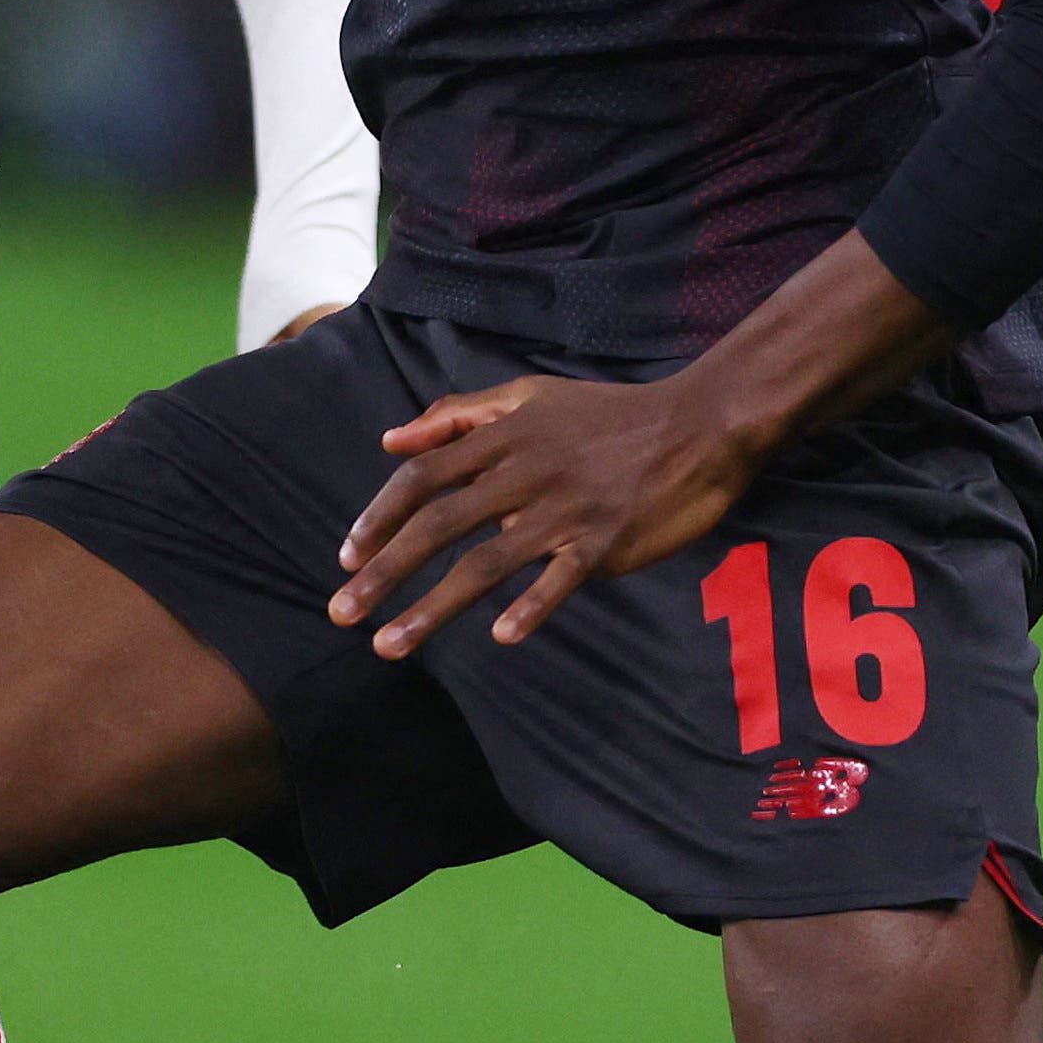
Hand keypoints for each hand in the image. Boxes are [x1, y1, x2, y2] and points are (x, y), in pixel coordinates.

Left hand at [326, 367, 760, 658]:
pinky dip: (531, 607)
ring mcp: (565, 510)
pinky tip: (500, 636)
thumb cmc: (609, 415)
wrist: (699, 424)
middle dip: (384, 571)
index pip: (423, 476)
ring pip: (485, 562)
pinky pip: (559, 580)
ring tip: (391, 645)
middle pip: (438, 524)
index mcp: (504, 436)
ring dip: (432, 608)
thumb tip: (390, 440)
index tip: (345, 557)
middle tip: (342, 612)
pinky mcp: (605, 541)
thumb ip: (458, 416)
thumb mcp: (531, 396)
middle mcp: (525, 473)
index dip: (378, 517)